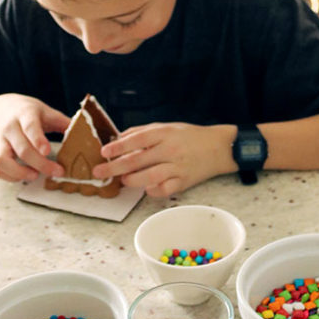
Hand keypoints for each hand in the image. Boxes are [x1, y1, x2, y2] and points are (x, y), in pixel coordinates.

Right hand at [0, 94, 69, 182]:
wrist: (0, 109)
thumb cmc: (28, 112)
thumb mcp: (46, 111)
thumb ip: (63, 122)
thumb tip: (85, 134)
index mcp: (26, 114)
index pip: (30, 127)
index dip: (38, 140)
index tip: (48, 151)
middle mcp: (10, 128)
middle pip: (22, 149)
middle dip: (40, 164)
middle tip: (57, 172)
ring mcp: (0, 141)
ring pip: (2, 161)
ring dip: (20, 173)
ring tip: (35, 176)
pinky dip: (10, 176)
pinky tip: (24, 176)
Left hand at [95, 122, 235, 197]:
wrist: (219, 148)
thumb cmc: (191, 136)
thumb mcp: (168, 126)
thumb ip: (143, 131)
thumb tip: (119, 138)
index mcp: (165, 133)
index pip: (137, 139)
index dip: (118, 146)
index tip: (104, 151)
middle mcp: (170, 149)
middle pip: (138, 160)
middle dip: (115, 167)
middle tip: (99, 172)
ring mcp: (177, 167)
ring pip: (149, 177)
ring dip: (132, 180)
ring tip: (123, 180)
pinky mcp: (184, 181)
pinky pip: (164, 190)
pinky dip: (152, 191)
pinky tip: (146, 188)